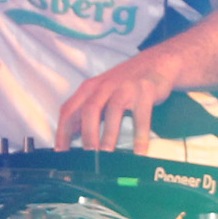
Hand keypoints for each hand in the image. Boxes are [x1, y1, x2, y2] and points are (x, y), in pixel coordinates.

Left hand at [56, 51, 175, 152]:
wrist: (156, 62)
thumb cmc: (126, 81)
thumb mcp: (102, 91)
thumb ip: (87, 110)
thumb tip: (71, 134)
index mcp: (90, 88)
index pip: (69, 110)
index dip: (62, 132)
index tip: (61, 153)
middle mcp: (105, 86)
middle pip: (89, 110)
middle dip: (87, 134)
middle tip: (88, 156)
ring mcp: (125, 88)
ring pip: (113, 111)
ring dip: (109, 135)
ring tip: (107, 155)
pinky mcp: (145, 92)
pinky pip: (141, 118)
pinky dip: (140, 137)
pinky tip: (139, 153)